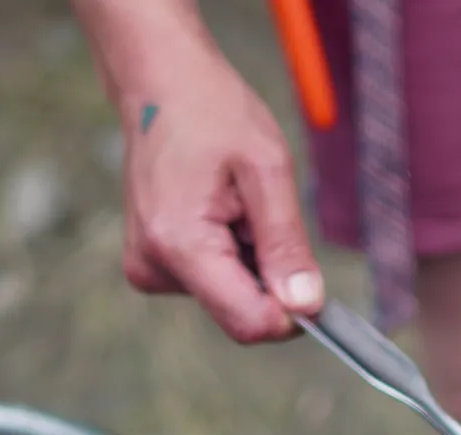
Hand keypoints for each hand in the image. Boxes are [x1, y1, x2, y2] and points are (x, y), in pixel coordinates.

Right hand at [120, 58, 324, 342]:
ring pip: (229, 298)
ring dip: (250, 260)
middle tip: (261, 213)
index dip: (291, 312)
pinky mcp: (152, 265)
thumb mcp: (267, 170)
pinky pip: (212, 282)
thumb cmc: (214, 115)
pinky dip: (231, 255)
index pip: (248, 321)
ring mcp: (148, 268)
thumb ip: (286, 243)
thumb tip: (307, 306)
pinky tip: (219, 211)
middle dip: (269, 276)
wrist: (162, 86)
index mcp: (180, 245)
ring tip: (234, 203)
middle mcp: (154, 267)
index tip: (312, 278)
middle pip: (240, 313)